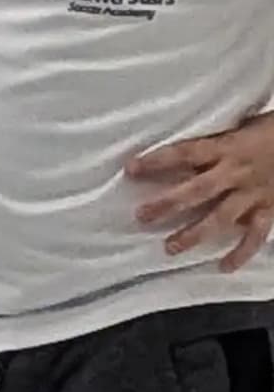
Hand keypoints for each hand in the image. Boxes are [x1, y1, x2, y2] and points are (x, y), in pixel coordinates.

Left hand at [130, 112, 273, 271]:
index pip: (188, 152)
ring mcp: (254, 194)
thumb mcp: (247, 125)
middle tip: (142, 216)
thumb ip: (220, 139)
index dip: (159, 160)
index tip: (131, 168)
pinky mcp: (271, 209)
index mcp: (230, 147)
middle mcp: (238, 172)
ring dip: (194, 234)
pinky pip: (256, 235)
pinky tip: (224, 267)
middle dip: (168, 204)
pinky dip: (241, 253)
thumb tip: (187, 149)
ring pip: (220, 217)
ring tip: (170, 247)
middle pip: (197, 190)